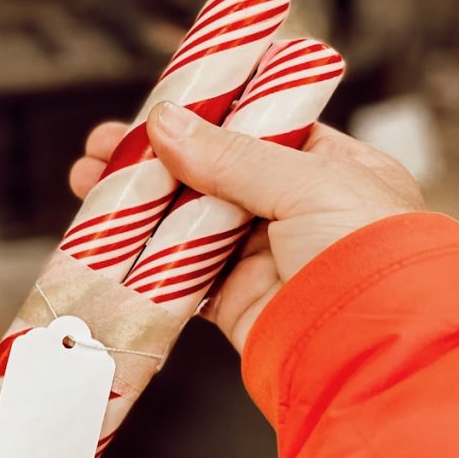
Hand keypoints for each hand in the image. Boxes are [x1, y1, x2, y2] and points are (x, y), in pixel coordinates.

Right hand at [70, 103, 424, 352]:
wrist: (371, 354)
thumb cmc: (369, 256)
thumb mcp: (309, 183)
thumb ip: (233, 155)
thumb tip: (166, 124)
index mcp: (332, 170)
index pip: (261, 129)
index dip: (208, 115)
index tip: (161, 103)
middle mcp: (297, 213)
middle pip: (212, 175)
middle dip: (155, 160)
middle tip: (105, 146)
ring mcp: (263, 259)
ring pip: (187, 223)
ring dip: (138, 205)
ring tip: (87, 182)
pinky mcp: (235, 302)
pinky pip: (180, 276)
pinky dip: (144, 259)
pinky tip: (108, 239)